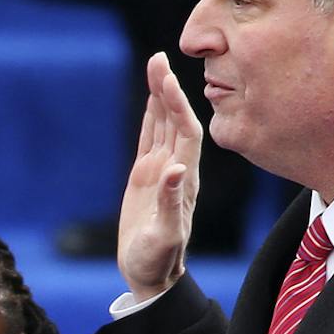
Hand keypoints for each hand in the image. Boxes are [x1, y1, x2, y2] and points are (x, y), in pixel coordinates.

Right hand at [116, 51, 201, 300]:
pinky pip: (150, 138)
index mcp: (185, 179)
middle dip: (168, 89)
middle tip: (158, 58)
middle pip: (176, 120)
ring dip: (160, 96)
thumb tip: (174, 169)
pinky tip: (150, 98)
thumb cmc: (158, 260)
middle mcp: (178, 169)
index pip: (185, 132)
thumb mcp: (163, 236)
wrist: (152, 274)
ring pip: (163, 124)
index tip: (168, 79)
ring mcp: (163, 170)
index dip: (178, 105)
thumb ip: (169, 203)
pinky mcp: (147, 176)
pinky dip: (150, 115)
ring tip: (155, 65)